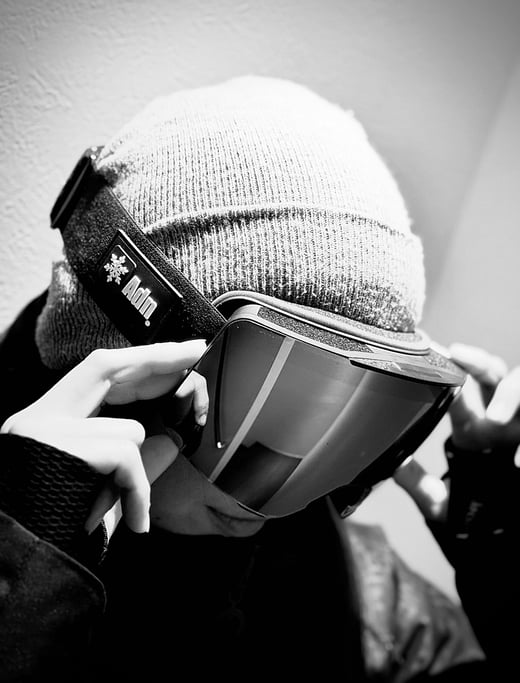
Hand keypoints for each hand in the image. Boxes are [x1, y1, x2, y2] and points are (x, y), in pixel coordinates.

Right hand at [1, 341, 206, 533]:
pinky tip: (134, 521)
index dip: (141, 358)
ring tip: (126, 510)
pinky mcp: (61, 450)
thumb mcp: (104, 492)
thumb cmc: (61, 532)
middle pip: (107, 368)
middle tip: (196, 352)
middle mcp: (38, 418)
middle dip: (158, 362)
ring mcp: (46, 432)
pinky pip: (126, 457)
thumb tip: (171, 441)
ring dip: (138, 475)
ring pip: (128, 429)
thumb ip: (135, 463)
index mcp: (46, 422)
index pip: (97, 371)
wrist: (20, 568)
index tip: (179, 351)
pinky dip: (138, 490)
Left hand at [393, 343, 519, 521]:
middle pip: (494, 375)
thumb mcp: (441, 502)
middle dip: (480, 364)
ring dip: (513, 394)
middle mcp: (500, 420)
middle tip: (460, 357)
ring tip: (496, 416)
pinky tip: (519, 459)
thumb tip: (393, 465)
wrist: (499, 541)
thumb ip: (418, 483)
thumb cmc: (473, 516)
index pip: (460, 390)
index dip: (449, 371)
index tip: (435, 357)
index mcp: (473, 426)